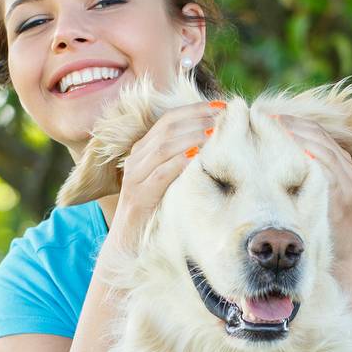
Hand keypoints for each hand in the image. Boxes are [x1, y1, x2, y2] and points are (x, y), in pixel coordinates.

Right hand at [111, 100, 229, 250]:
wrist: (126, 244)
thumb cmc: (153, 212)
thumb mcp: (168, 181)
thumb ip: (181, 161)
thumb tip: (213, 142)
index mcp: (142, 151)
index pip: (169, 119)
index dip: (195, 110)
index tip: (222, 107)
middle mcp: (136, 159)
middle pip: (167, 128)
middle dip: (198, 119)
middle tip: (224, 118)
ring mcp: (134, 177)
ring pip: (164, 147)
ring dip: (193, 137)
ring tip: (216, 133)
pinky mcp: (137, 196)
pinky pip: (160, 174)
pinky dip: (180, 162)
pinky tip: (198, 157)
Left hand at [274, 116, 351, 263]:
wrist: (347, 254)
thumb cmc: (324, 226)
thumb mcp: (316, 195)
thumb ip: (304, 176)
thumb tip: (274, 161)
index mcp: (341, 164)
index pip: (317, 132)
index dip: (293, 122)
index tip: (269, 117)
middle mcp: (347, 168)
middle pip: (318, 134)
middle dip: (291, 124)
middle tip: (264, 119)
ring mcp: (346, 180)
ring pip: (321, 146)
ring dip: (295, 135)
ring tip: (272, 129)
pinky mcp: (342, 193)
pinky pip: (324, 166)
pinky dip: (306, 154)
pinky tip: (287, 150)